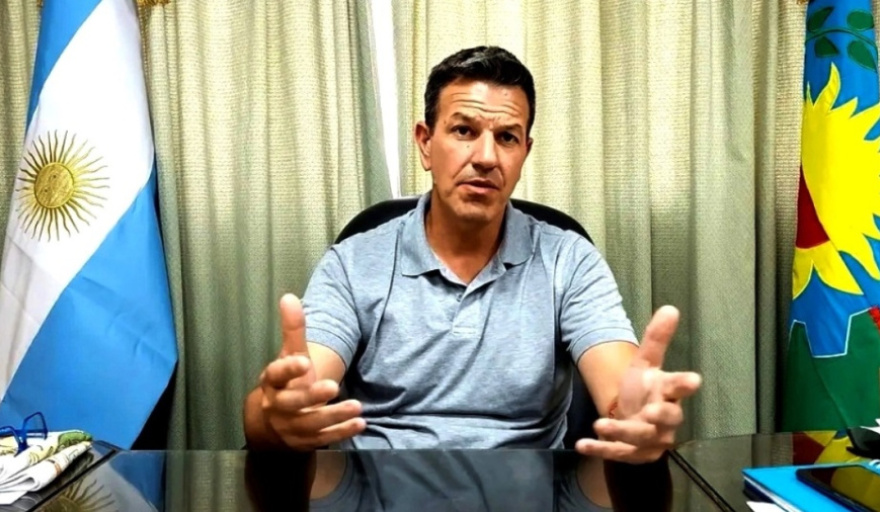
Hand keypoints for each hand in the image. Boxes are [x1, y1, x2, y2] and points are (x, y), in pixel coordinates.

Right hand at [259, 294, 364, 449]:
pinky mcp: (305, 441)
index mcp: (273, 382)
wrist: (272, 421)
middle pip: (292, 403)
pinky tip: (360, 424)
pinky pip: (323, 438)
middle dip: (311, 396)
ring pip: (310, 424)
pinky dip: (341, 432)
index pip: (276, 375)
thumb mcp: (290, 354)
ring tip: (357, 407)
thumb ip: (293, 329)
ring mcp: (291, 426)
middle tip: (332, 386)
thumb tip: (289, 297)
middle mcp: (279, 405)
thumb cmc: (287, 381)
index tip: (304, 361)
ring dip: (333, 415)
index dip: (288, 369)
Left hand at [575, 305, 701, 462]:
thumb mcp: (645, 363)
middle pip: (669, 418)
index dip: (686, 384)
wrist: (634, 422)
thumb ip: (656, 339)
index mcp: (668, 392)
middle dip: (660, 416)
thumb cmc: (644, 390)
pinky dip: (600, 449)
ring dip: (621, 431)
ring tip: (600, 424)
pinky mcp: (633, 453)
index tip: (693, 380)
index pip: (680, 386)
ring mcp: (650, 439)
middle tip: (649, 412)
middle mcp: (665, 418)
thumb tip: (671, 308)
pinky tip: (582, 444)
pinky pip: (617, 452)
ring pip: (640, 437)